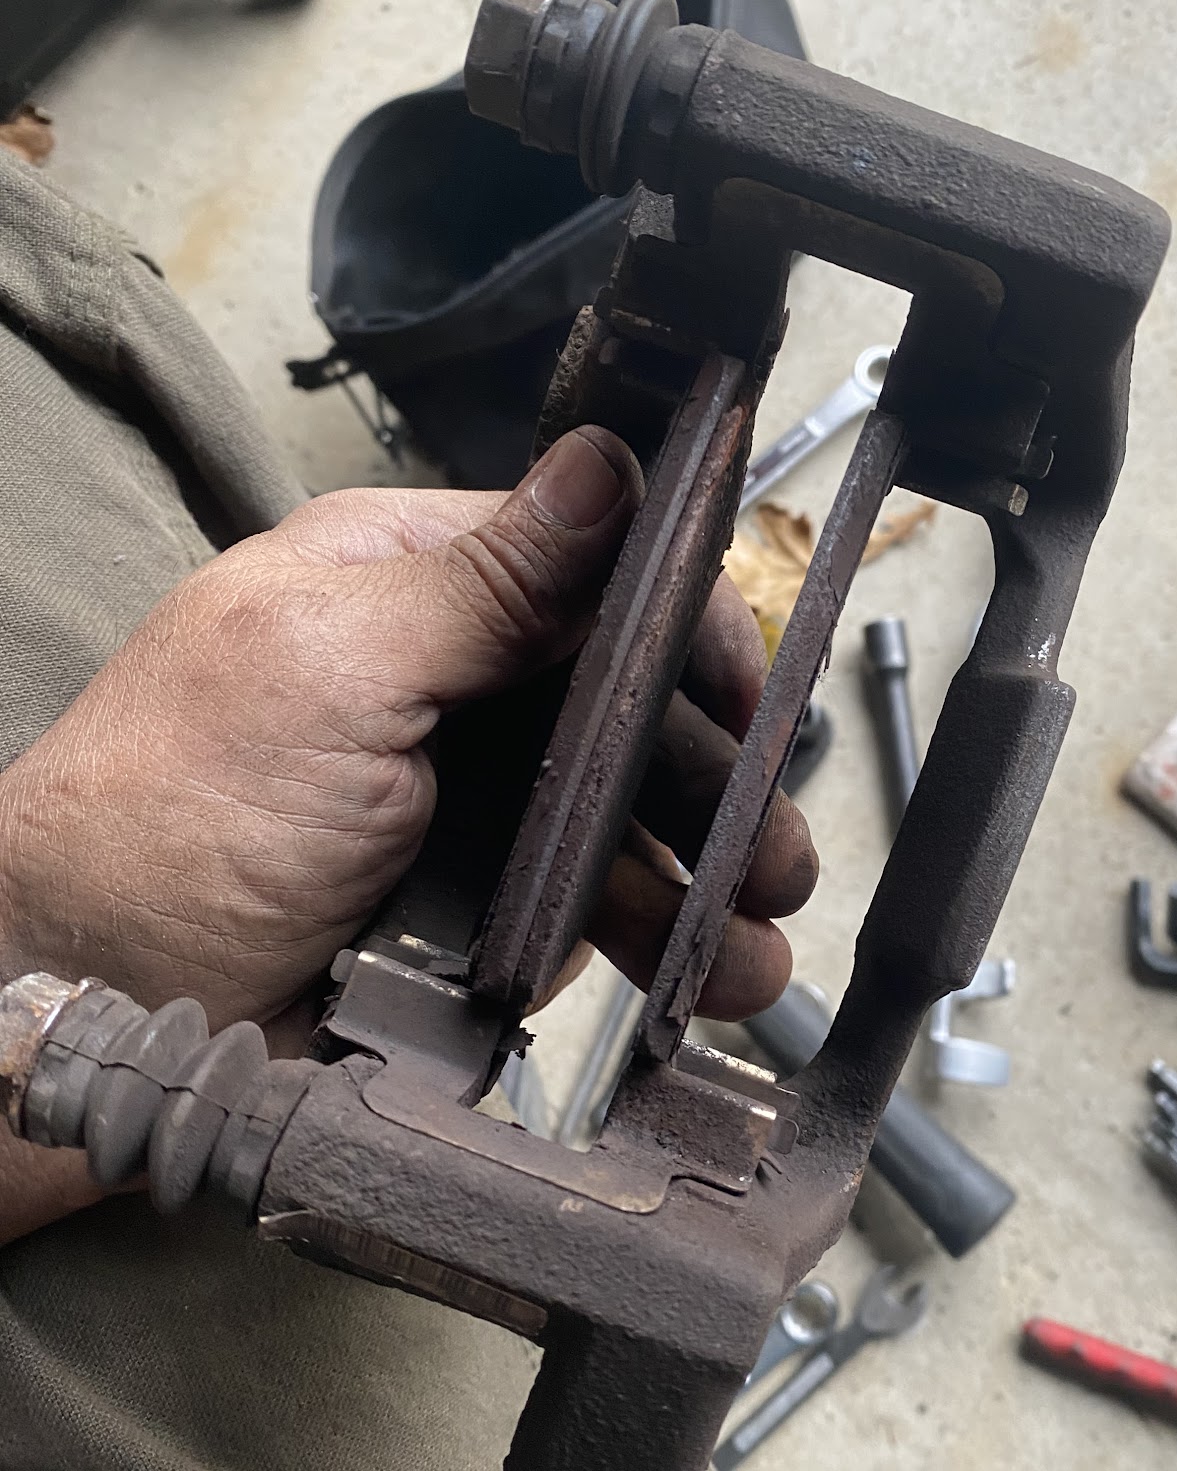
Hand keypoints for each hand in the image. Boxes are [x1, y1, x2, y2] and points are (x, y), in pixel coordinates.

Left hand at [0, 426, 815, 1234]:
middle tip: (776, 854)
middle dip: (723, 779)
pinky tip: (719, 978)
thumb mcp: (331, 662)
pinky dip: (671, 945)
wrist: (105, 1009)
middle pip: (637, 708)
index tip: (749, 705)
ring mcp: (476, 806)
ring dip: (714, 877)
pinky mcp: (486, 912)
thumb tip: (610, 462)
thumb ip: (486, 578)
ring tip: (760, 948)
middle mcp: (457, 687)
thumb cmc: (177, 814)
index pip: (594, 574)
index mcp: (414, 589)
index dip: (688, 633)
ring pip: (635, 820)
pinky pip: (603, 913)